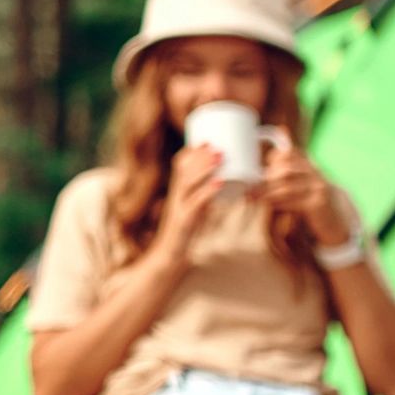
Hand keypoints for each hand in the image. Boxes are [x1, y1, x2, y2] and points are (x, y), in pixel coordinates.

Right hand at [150, 144, 222, 268]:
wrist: (170, 254)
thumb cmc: (186, 230)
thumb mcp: (195, 208)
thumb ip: (205, 194)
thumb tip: (224, 180)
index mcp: (178, 190)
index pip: (179, 165)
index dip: (192, 151)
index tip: (207, 140)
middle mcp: (175, 195)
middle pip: (184, 170)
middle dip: (201, 156)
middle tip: (219, 146)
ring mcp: (178, 207)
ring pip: (188, 182)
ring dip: (204, 168)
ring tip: (220, 157)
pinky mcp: (183, 220)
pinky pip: (195, 203)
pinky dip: (207, 191)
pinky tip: (220, 183)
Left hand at [256, 139, 349, 243]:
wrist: (336, 227)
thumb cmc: (311, 209)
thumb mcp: (300, 191)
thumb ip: (284, 182)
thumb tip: (256, 180)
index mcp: (311, 167)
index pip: (292, 153)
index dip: (274, 157)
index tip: (260, 167)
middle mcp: (316, 174)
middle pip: (285, 170)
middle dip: (265, 180)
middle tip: (248, 189)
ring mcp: (319, 188)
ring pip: (287, 186)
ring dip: (265, 193)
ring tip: (251, 199)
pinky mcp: (319, 203)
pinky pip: (293, 202)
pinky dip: (277, 204)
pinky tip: (266, 207)